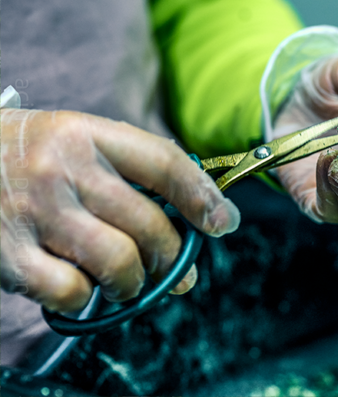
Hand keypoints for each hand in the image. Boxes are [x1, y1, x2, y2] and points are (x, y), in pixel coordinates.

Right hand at [0, 109, 239, 312]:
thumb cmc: (23, 154)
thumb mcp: (74, 138)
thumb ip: (127, 167)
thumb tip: (192, 209)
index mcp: (85, 133)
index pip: (164, 163)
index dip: (202, 197)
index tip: (223, 221)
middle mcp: (62, 169)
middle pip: (149, 223)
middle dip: (173, 256)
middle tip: (175, 268)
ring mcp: (34, 213)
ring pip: (120, 261)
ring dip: (135, 282)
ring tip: (130, 283)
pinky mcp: (8, 255)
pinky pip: (73, 291)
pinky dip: (86, 298)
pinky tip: (82, 288)